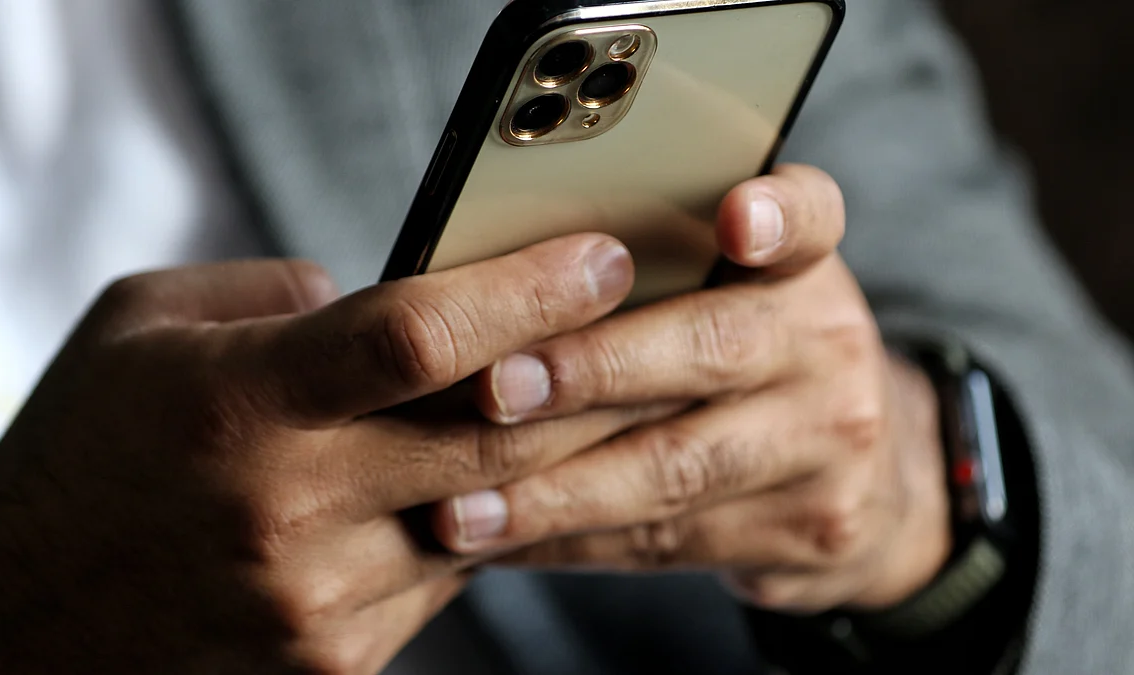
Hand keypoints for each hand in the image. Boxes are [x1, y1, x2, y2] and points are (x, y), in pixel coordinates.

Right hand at [0, 236, 667, 673]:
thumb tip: (398, 301)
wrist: (15, 632)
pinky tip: (479, 488)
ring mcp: (318, 600)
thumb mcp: (145, 329)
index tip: (602, 259)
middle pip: (494, 440)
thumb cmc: (81, 458)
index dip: (529, 292)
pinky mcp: (337, 659)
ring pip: (487, 516)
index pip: (419, 337)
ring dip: (545, 459)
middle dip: (594, 380)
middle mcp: (288, 508)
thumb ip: (279, 300)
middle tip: (650, 330)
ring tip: (585, 402)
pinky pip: (447, 578)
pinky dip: (476, 525)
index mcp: (238, 402)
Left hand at [432, 165, 951, 613]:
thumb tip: (495, 270)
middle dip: (593, 370)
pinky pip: (666, 540)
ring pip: (676, 465)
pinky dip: (571, 542)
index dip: (776, 214)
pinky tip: (503, 543)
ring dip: (559, 489)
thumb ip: (653, 271)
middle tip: (497, 390)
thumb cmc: (748, 364)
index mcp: (802, 267)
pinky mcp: (807, 529)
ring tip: (466, 506)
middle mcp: (829, 343)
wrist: (866, 479)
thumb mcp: (731, 297)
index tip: (736, 219)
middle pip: (713, 347)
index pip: (810, 216)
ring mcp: (828, 442)